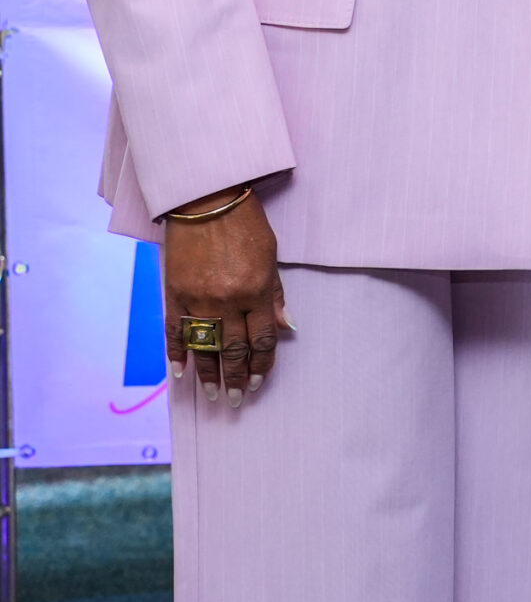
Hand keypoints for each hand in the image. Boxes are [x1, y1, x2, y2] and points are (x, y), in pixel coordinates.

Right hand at [161, 188, 287, 405]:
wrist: (205, 201)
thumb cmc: (245, 224)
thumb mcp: (271, 255)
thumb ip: (276, 294)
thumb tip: (286, 327)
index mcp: (258, 291)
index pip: (262, 339)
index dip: (262, 365)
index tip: (260, 382)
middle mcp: (228, 301)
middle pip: (235, 350)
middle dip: (238, 378)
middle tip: (238, 399)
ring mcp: (198, 299)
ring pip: (205, 347)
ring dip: (209, 375)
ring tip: (214, 395)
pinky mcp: (174, 294)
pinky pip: (175, 332)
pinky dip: (176, 354)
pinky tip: (180, 374)